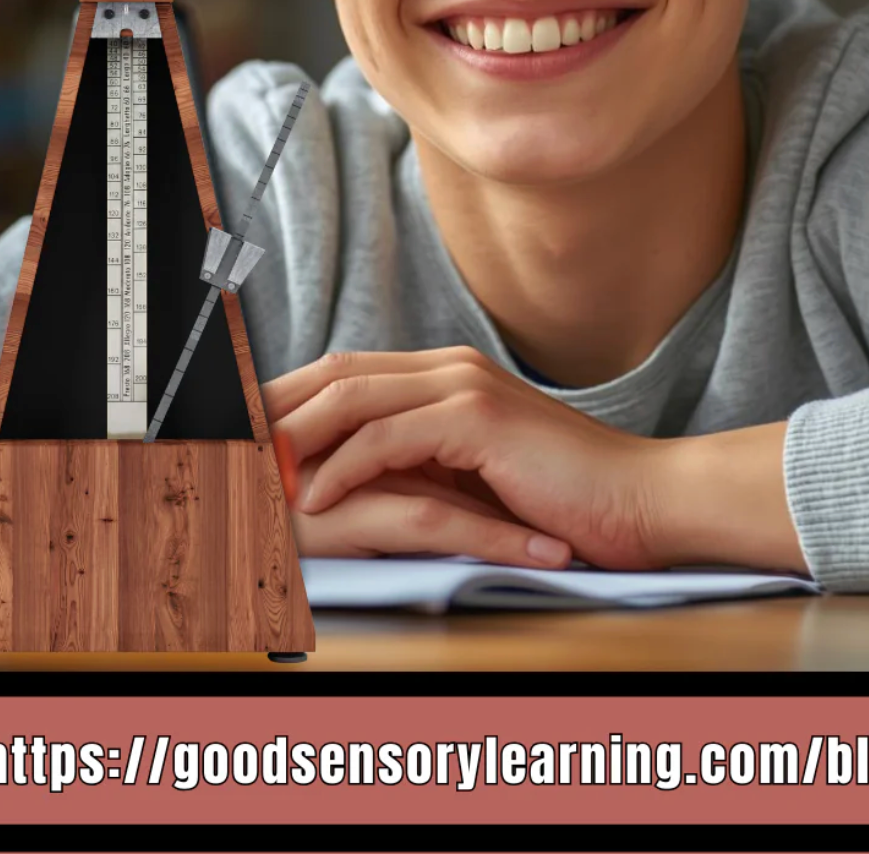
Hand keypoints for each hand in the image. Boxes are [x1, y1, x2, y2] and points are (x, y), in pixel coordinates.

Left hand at [264, 346, 675, 569]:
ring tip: (254, 477)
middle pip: (334, 372)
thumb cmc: (565, 501)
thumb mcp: (478, 477)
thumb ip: (424, 464)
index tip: (242, 435)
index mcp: (447, 374)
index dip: (288, 398)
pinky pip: (387, 438)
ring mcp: (464, 385)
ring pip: (351, 397)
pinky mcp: (478, 418)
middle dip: (274, 409)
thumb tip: (353, 484)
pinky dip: (342, 469)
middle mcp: (449, 366)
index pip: (346, 371)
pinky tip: (315, 500)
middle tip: (227, 449)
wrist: (641, 500)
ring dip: (295, 439)